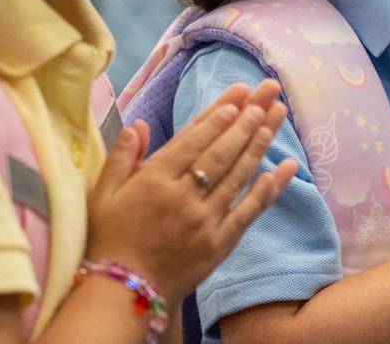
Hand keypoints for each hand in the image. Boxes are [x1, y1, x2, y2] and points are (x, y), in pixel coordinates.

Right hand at [86, 79, 296, 303]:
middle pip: (221, 152)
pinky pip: (249, 211)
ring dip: (259, 144)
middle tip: (266, 96)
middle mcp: (183, 197)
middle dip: (246, 121)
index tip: (238, 96)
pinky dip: (269, 188)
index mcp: (154, 180)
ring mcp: (205, 220)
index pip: (192, 141)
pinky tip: (286, 167)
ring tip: (276, 118)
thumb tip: (141, 124)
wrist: (122, 292)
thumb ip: (122, 157)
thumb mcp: (104, 194)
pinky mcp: (221, 242)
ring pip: (238, 175)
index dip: (217, 117)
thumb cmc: (109, 239)